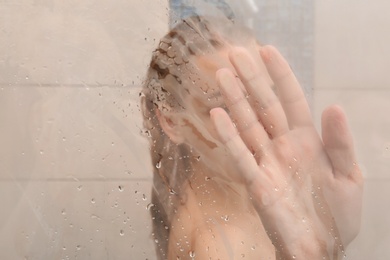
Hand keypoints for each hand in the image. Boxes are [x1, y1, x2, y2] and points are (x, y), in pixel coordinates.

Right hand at [210, 46, 362, 258]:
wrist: (320, 249)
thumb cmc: (337, 214)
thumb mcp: (350, 177)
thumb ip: (341, 144)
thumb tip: (333, 106)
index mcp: (309, 141)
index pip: (292, 100)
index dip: (280, 75)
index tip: (266, 51)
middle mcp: (284, 146)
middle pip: (264, 106)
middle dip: (251, 80)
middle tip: (235, 54)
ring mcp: (268, 163)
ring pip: (248, 125)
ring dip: (235, 101)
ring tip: (222, 76)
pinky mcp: (257, 183)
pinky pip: (241, 156)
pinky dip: (229, 136)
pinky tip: (217, 115)